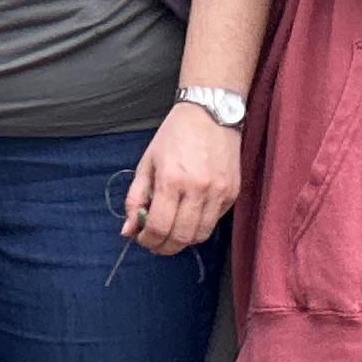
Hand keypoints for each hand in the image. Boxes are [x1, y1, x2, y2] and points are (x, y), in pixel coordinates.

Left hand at [121, 101, 241, 258]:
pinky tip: (190, 215)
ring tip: (172, 232)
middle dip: (164, 246)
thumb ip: (135, 198)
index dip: (148, 240)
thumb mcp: (147, 163)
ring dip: (183, 240)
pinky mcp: (233, 193)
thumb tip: (128, 230)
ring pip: (201, 235)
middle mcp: (197, 189)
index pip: (159, 226)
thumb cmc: (175, 136)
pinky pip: (214, 222)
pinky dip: (200, 225)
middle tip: (155, 242)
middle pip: (181, 237)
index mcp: (171, 180)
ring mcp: (219, 192)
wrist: (211, 114)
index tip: (142, 238)